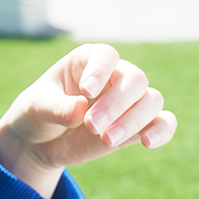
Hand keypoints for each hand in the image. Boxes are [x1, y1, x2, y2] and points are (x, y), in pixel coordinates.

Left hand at [0, 43, 177, 198]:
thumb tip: (82, 108)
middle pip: (134, 79)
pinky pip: (163, 122)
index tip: (86, 91)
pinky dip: (162, 130)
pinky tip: (148, 142)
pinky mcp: (136, 125)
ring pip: (151, 100)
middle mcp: (111, 76)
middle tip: (91, 125)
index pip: (105, 55)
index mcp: (85, 62)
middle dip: (116, 104)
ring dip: (133, 120)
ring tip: (106, 139)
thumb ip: (57, 107)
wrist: (39, 140)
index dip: (101, 70)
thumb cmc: (36, 113)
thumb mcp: (37, 108)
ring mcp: (127, 101)